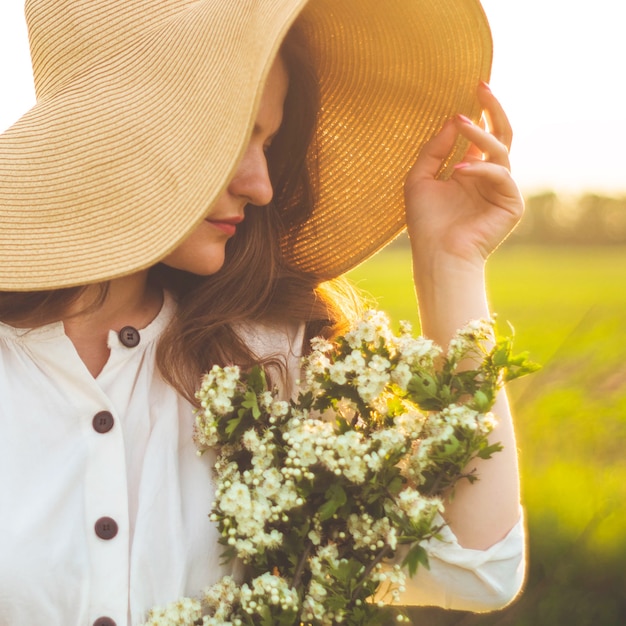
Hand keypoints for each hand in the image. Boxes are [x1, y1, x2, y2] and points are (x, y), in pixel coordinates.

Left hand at [404, 83, 523, 270]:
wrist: (437, 256)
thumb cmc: (426, 223)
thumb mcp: (419, 180)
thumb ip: (433, 150)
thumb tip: (451, 121)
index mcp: (471, 171)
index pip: (482, 135)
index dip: (479, 112)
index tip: (471, 87)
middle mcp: (489, 177)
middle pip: (501, 134)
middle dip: (493, 109)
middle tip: (481, 86)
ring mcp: (502, 189)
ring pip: (501, 150)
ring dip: (480, 134)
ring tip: (459, 122)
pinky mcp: (512, 204)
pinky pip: (501, 176)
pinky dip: (480, 170)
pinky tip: (459, 171)